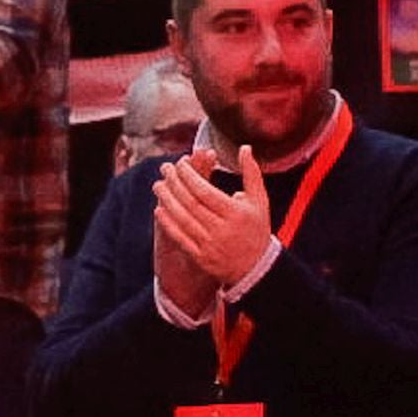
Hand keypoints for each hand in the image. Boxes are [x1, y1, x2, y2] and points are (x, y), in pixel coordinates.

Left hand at [152, 151, 274, 287]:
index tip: (179, 163)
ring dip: (167, 201)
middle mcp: (221, 228)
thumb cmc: (256, 229)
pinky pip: (180, 238)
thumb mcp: (259, 201)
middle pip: (191, 203)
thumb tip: (245, 147)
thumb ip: (252, 173)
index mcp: (235, 213)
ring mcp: (209, 244)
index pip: (205, 191)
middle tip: (164, 169)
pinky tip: (159, 209)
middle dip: (174, 184)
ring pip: (182, 219)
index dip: (190, 176)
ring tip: (158, 185)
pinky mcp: (200, 257)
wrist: (256, 268)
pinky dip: (168, 224)